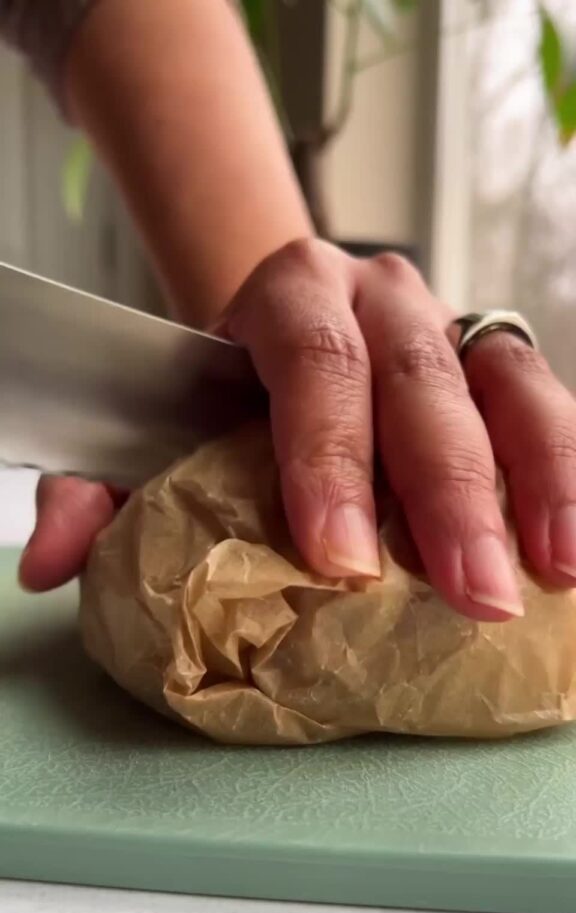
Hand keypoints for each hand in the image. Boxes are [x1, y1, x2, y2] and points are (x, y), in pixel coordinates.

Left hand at [21, 240, 575, 621]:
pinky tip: (571, 539)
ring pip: (510, 384)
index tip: (342, 559)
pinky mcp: (498, 357)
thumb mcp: (154, 424)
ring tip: (556, 569)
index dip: (331, 462)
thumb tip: (53, 564)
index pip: (317, 369)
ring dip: (539, 479)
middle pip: (424, 384)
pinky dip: (566, 469)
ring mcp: (451, 323)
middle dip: (453, 494)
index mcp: (292, 296)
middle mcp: (383, 297)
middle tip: (472, 592)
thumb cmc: (229, 387)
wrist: (289, 325)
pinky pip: (547, 403)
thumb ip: (98, 485)